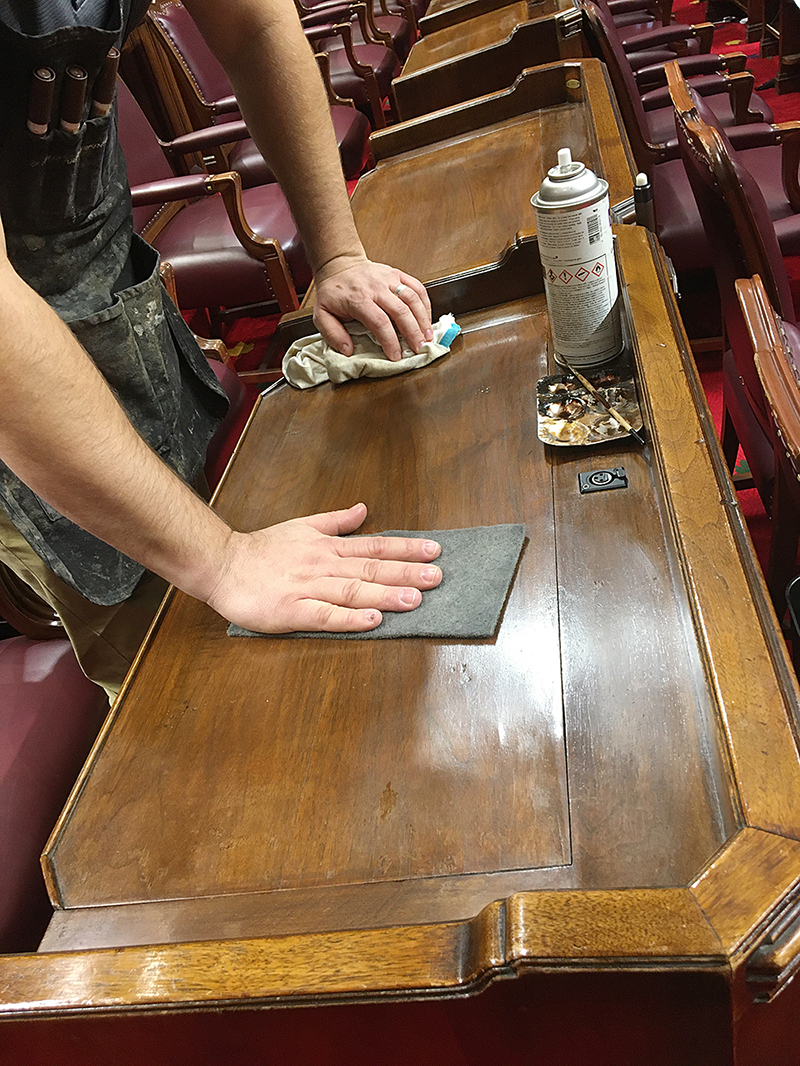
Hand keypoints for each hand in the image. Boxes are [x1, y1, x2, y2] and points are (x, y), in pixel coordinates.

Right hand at [205, 502, 441, 632]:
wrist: (222, 565)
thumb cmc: (262, 550)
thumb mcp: (303, 527)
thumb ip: (336, 521)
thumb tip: (364, 510)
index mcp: (327, 548)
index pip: (374, 547)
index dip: (405, 550)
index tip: (434, 551)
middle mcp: (323, 566)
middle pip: (370, 569)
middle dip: (406, 573)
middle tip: (437, 577)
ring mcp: (308, 588)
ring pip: (353, 591)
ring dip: (385, 595)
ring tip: (415, 600)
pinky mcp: (291, 611)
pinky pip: (324, 615)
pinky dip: (350, 618)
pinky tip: (372, 621)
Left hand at [313, 255, 432, 360]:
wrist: (339, 265)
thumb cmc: (332, 292)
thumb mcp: (321, 315)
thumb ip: (332, 334)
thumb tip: (348, 351)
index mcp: (358, 299)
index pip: (379, 322)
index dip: (390, 341)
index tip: (396, 356)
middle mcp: (376, 287)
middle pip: (401, 311)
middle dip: (412, 332)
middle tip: (418, 349)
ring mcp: (389, 278)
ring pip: (412, 298)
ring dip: (423, 319)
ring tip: (427, 337)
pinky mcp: (397, 274)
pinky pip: (417, 287)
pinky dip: (425, 304)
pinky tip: (427, 319)